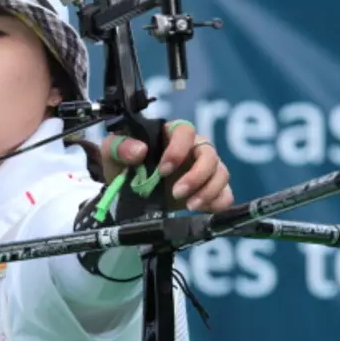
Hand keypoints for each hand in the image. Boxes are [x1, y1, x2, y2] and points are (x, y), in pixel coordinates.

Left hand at [100, 120, 232, 212]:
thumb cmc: (124, 166)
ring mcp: (204, 170)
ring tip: (189, 205)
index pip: (185, 131)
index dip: (178, 149)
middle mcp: (192, 149)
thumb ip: (119, 147)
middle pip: (209, 153)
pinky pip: (226, 194)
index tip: (163, 170)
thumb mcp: (112, 154)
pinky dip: (218, 202)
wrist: (127, 194)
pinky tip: (201, 209)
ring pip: (221, 173)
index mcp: (170, 135)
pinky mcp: (210, 190)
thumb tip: (140, 150)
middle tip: (176, 193)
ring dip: (208, 191)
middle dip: (196, 175)